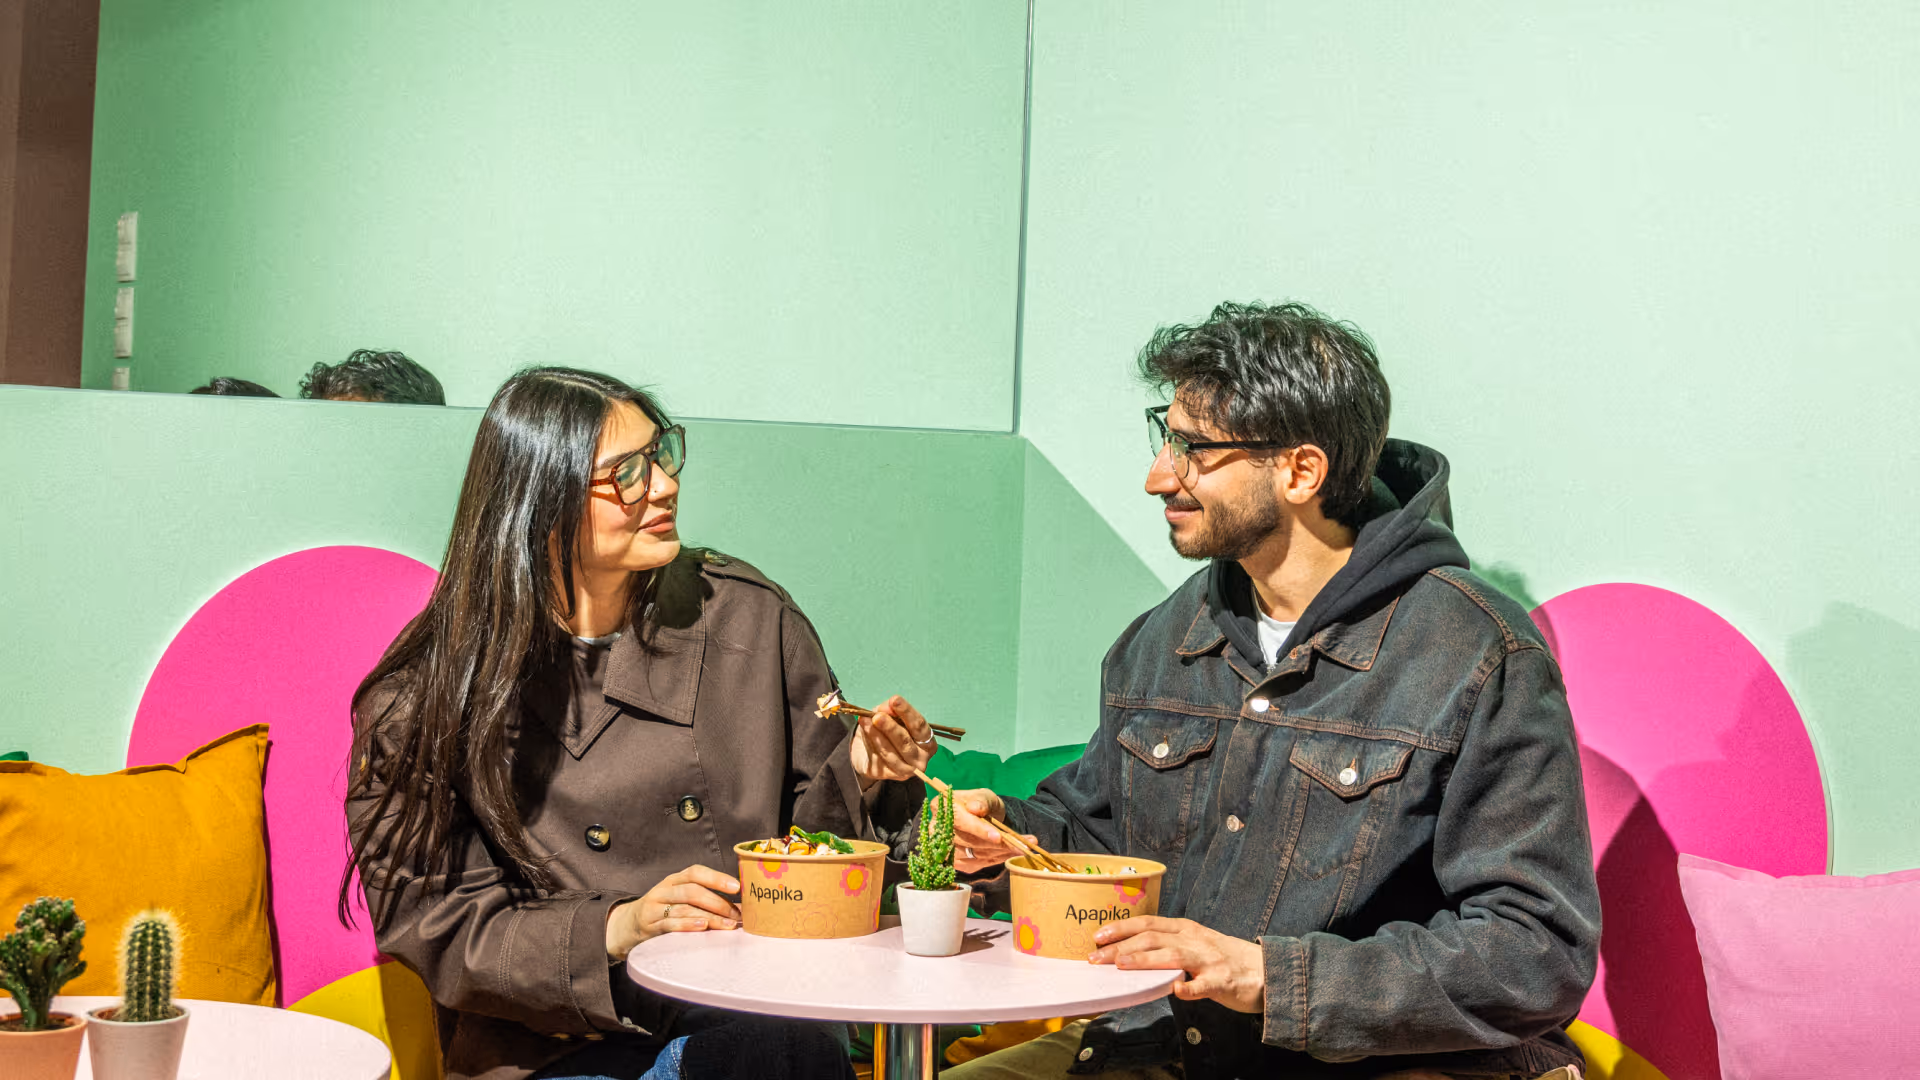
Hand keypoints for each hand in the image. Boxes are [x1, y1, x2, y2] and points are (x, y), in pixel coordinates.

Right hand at [605, 864, 740, 958]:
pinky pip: (669, 923)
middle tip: (736, 914)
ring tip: (727, 925)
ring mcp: (655, 906)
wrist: (628, 925)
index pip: (696, 872)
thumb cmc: (664, 910)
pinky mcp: (649, 924)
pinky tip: (702, 927)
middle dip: (718, 902)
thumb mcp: (679, 898)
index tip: (737, 887)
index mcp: (675, 880)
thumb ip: (705, 898)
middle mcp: (664, 889)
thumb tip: (740, 907)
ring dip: (709, 917)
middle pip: (692, 891)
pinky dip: (687, 925)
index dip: (717, 878)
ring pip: (684, 907)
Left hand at [849, 695, 935, 784]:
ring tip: (865, 721)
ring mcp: (906, 770)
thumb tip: (887, 706)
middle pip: (905, 742)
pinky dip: (870, 743)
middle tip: (877, 716)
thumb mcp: (888, 716)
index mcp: (927, 742)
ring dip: (876, 735)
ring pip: (890, 752)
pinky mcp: (889, 776)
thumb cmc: (887, 732)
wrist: (869, 753)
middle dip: (891, 727)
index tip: (895, 700)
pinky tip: (864, 731)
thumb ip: (889, 710)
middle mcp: (921, 759)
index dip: (907, 712)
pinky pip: (878, 759)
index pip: (919, 726)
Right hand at [949, 787, 1037, 872]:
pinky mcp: (954, 862)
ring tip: (1021, 848)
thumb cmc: (981, 803)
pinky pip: (976, 864)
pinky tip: (1008, 853)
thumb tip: (975, 808)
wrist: (981, 819)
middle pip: (967, 841)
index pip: (959, 820)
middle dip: (995, 844)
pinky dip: (995, 859)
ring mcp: (943, 848)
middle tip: (1021, 845)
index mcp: (941, 806)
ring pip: (973, 855)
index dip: (978, 829)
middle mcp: (936, 829)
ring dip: (999, 853)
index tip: (998, 836)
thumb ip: (982, 801)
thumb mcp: (985, 796)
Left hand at [1089, 916, 1265, 1013]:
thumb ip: (1169, 945)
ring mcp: (1208, 960)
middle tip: (1096, 958)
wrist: (1267, 971)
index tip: (1096, 936)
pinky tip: (1176, 992)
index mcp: (1186, 929)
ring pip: (1172, 956)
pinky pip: (1204, 986)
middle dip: (1121, 947)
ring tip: (1122, 965)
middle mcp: (1194, 940)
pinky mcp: (1222, 981)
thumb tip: (1132, 953)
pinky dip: (1189, 989)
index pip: (1147, 923)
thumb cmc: (1226, 959)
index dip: (1121, 928)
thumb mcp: (1196, 943)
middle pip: (1152, 938)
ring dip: (1145, 960)